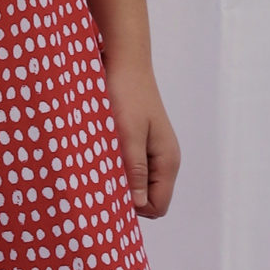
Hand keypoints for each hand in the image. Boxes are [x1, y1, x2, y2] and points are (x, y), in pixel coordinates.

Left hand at [105, 57, 180, 217]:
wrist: (125, 62)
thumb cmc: (126, 94)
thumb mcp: (128, 135)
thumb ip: (135, 171)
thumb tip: (139, 206)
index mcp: (168, 161)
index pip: (158, 207)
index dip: (135, 207)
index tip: (110, 192)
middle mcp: (165, 159)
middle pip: (149, 198)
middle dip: (126, 195)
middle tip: (102, 178)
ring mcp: (155, 151)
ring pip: (139, 183)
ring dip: (120, 180)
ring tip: (101, 163)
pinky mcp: (142, 142)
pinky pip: (133, 167)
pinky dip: (118, 166)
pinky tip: (103, 153)